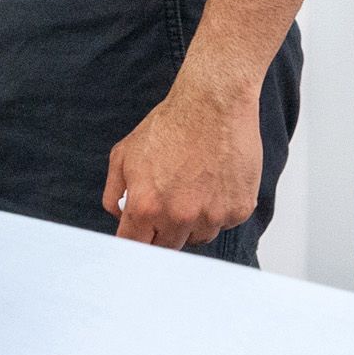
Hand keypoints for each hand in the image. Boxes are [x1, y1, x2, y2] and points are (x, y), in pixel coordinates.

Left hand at [101, 77, 261, 248]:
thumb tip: (116, 215)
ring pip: (197, 237)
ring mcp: (213, 216)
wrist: (212, 106)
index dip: (134, 242)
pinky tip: (212, 182)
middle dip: (161, 232)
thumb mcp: (123, 155)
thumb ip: (113, 191)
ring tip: (190, 186)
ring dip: (190, 223)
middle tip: (164, 205)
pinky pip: (223, 223)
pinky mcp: (239, 210)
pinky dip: (216, 210)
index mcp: (147, 206)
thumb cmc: (169, 126)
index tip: (137, 237)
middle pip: (167, 247)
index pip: (135, 246)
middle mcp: (180, 217)